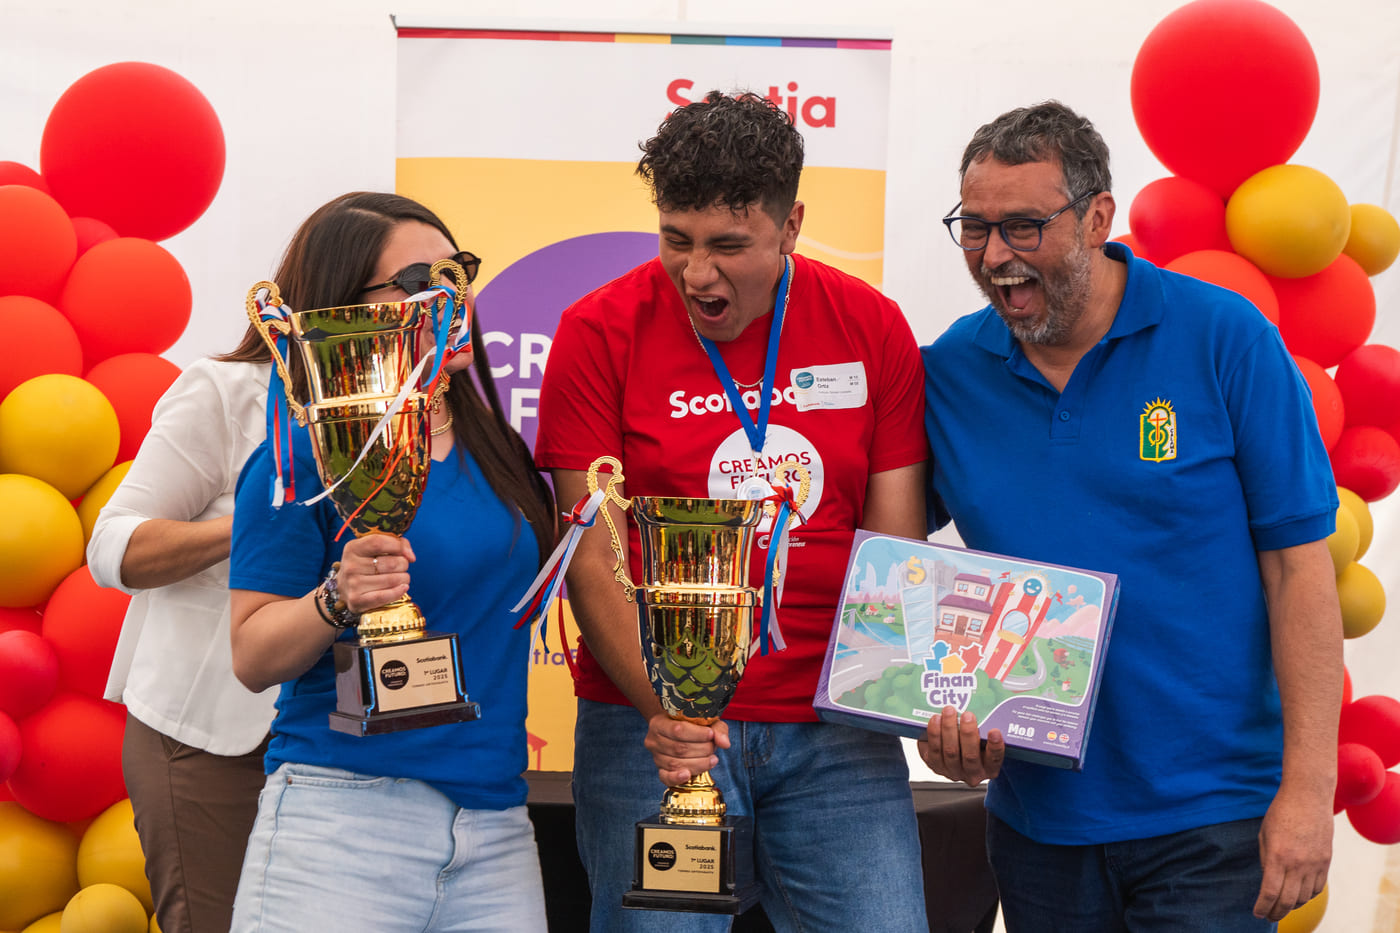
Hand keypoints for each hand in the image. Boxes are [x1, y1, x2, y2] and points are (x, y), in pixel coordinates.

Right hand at [337, 534, 415, 612]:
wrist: (345, 589)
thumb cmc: (366, 565)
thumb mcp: (375, 549)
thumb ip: (396, 544)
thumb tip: (411, 556)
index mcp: (352, 548)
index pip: (378, 542)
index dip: (398, 546)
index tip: (407, 554)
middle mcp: (350, 566)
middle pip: (391, 563)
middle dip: (403, 565)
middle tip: (401, 568)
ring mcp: (352, 584)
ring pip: (392, 579)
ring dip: (403, 579)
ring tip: (400, 578)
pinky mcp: (356, 600)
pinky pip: (385, 596)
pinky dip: (398, 591)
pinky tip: (403, 588)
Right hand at [643, 713, 729, 786]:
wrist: (676, 729)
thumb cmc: (690, 724)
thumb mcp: (704, 721)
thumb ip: (717, 729)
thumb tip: (725, 743)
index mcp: (659, 723)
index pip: (677, 730)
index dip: (697, 734)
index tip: (711, 734)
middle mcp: (653, 740)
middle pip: (679, 748)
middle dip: (701, 749)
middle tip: (713, 747)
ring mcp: (656, 757)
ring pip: (676, 763)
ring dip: (698, 763)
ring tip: (712, 759)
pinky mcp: (660, 770)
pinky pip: (666, 777)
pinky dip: (677, 778)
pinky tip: (688, 775)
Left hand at [917, 706, 1004, 786]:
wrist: (956, 758)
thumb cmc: (975, 744)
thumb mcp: (986, 740)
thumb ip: (989, 726)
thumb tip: (994, 700)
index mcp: (990, 768)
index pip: (995, 760)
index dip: (995, 747)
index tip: (994, 731)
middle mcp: (972, 774)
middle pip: (970, 756)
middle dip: (968, 733)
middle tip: (968, 714)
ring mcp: (952, 771)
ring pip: (950, 752)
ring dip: (948, 729)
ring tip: (949, 711)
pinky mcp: (935, 766)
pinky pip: (932, 751)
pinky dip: (933, 734)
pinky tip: (935, 720)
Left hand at [1253, 786, 1331, 919]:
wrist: (1308, 796)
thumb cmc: (1280, 812)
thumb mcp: (1264, 834)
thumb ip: (1265, 860)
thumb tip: (1267, 882)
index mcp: (1278, 856)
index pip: (1270, 892)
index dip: (1263, 907)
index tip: (1257, 913)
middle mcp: (1298, 863)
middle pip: (1287, 900)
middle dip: (1277, 912)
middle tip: (1269, 916)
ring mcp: (1315, 863)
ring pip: (1304, 897)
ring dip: (1292, 905)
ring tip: (1282, 906)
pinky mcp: (1326, 861)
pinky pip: (1318, 887)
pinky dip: (1307, 896)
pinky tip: (1298, 894)